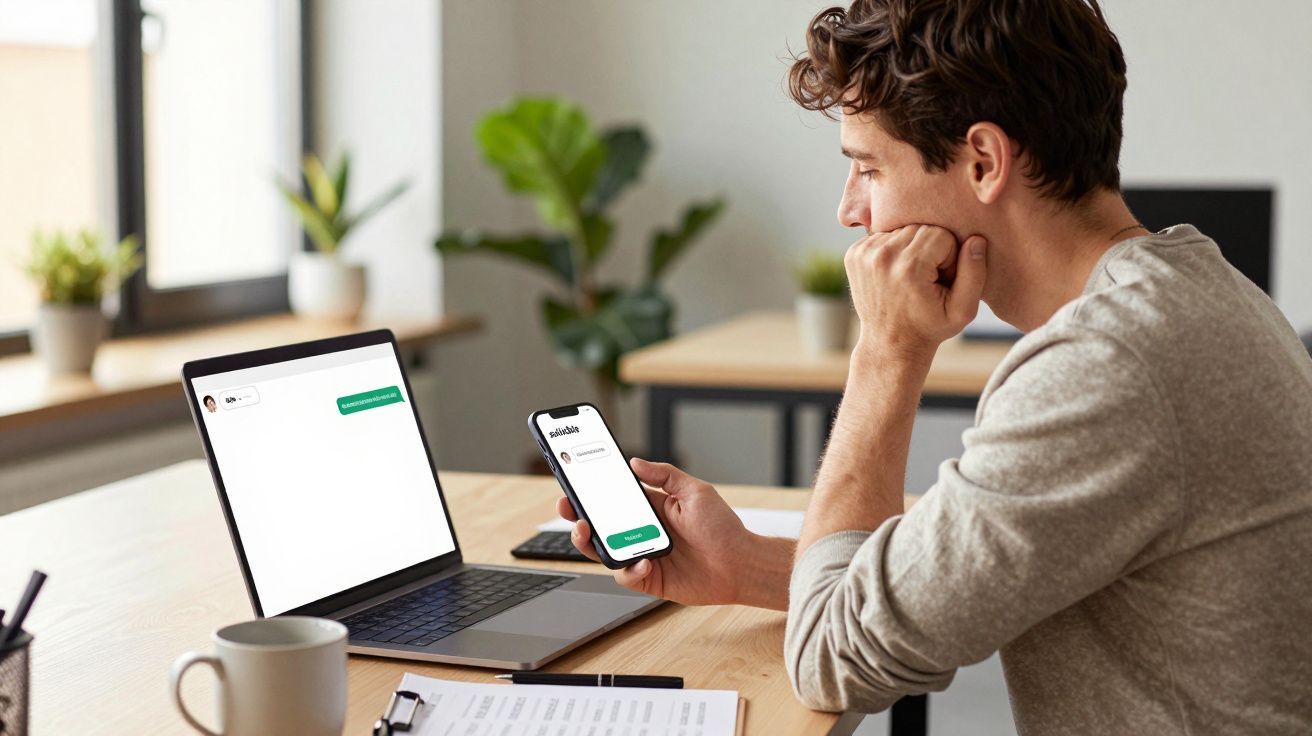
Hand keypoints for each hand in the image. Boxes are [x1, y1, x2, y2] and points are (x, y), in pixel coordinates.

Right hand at [556, 458, 789, 608]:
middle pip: (600, 525)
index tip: (574, 483)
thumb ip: (665, 475)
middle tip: (567, 508)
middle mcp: (642, 531)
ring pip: (604, 551)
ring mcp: (643, 555)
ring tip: (587, 532)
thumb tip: (635, 462)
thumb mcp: (696, 490)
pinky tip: (644, 562)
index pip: (613, 498)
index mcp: (650, 507)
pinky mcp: (650, 579)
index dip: (591, 492)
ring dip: (590, 542)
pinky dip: (629, 569)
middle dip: (578, 516)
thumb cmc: (723, 527)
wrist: (741, 564)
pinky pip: (626, 575)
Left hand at [845, 224, 986, 360]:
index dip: (949, 257)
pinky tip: (895, 273)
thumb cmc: (930, 328)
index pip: (943, 234)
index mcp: (910, 267)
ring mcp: (864, 253)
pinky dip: (893, 249)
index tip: (941, 280)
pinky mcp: (854, 253)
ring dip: (912, 248)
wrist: (890, 343)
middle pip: (921, 227)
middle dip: (931, 249)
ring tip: (911, 277)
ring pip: (903, 229)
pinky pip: (884, 234)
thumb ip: (975, 274)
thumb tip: (976, 240)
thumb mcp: (962, 310)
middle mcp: (883, 256)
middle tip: (927, 279)